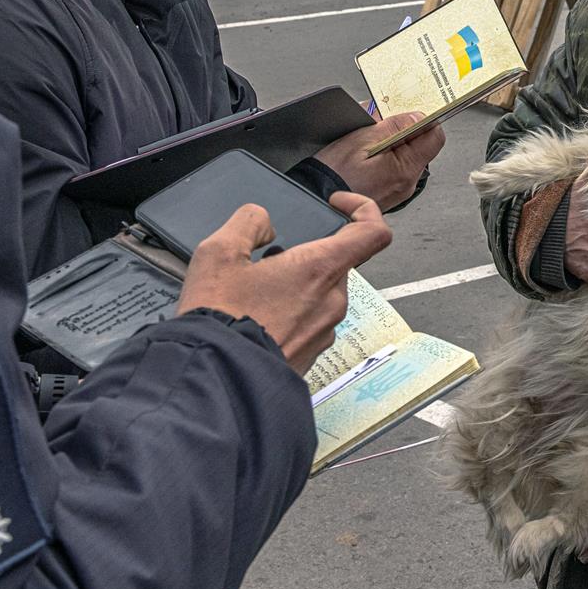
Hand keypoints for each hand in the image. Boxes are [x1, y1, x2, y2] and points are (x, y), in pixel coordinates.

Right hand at [176, 191, 392, 373]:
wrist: (214, 383)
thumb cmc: (219, 321)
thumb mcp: (219, 253)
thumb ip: (250, 222)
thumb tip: (265, 223)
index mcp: (320, 269)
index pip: (373, 231)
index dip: (362, 208)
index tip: (337, 205)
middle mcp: (332, 301)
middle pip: (334, 263)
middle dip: (303, 257)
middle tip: (264, 263)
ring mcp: (324, 332)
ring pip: (319, 294)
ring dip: (294, 287)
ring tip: (251, 296)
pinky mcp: (310, 356)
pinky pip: (309, 323)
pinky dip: (289, 314)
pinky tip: (253, 321)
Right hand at [314, 112, 444, 211]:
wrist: (315, 198)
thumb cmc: (333, 173)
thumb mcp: (362, 139)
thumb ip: (394, 126)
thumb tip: (417, 116)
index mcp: (405, 169)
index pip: (434, 137)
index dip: (424, 119)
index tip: (408, 111)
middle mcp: (406, 182)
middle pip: (419, 144)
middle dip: (401, 128)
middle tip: (378, 122)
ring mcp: (397, 190)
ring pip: (404, 154)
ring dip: (389, 140)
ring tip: (366, 136)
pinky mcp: (387, 192)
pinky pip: (393, 166)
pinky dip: (382, 154)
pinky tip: (364, 150)